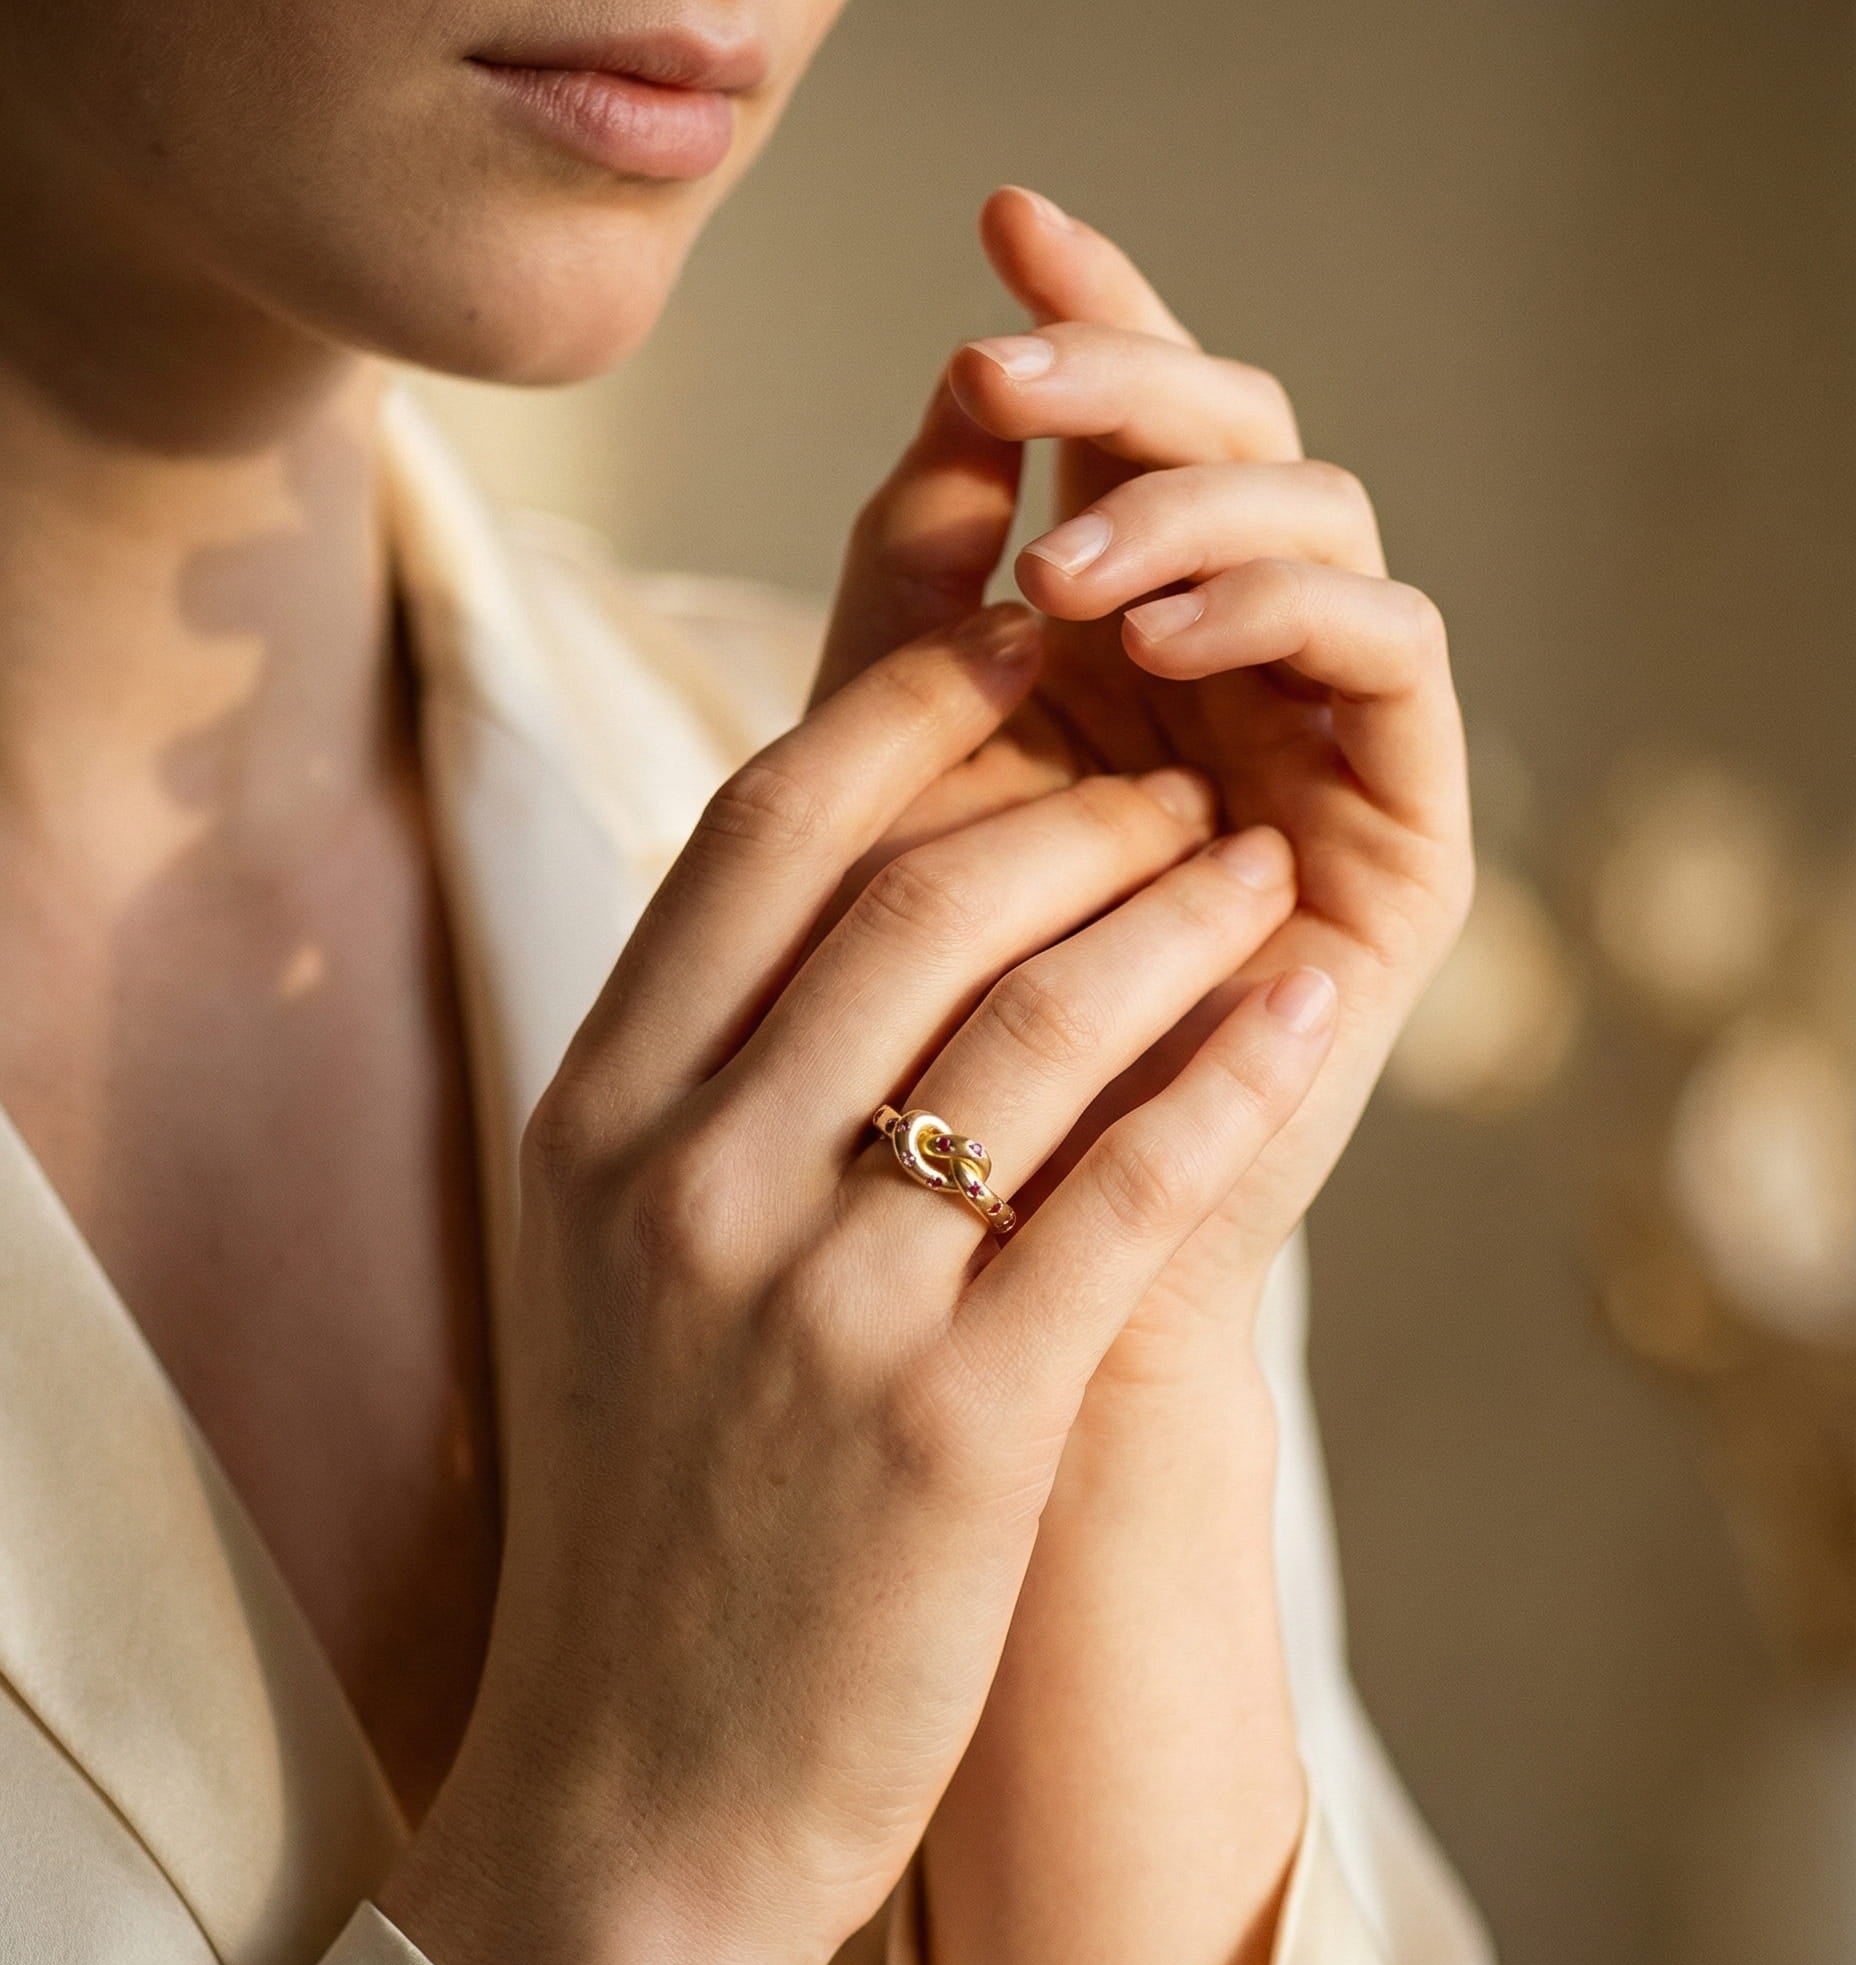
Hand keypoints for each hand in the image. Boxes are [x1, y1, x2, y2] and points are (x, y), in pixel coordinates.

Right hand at [382, 603, 1337, 1964]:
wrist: (635, 1796)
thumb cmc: (643, 1516)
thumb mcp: (605, 1266)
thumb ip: (697, 1077)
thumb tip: (838, 898)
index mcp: (595, 1120)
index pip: (761, 829)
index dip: (905, 708)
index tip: (1014, 653)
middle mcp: (692, 1180)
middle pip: (918, 888)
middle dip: (1070, 798)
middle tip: (1169, 777)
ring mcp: (823, 1300)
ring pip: (1034, 1015)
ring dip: (1169, 911)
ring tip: (1248, 867)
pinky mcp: (959, 1423)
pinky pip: (1125, 1186)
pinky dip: (1229, 1073)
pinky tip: (1303, 1010)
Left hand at [818, 187, 1470, 1342]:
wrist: (979, 1262)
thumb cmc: (902, 1034)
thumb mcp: (883, 790)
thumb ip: (907, 611)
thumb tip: (942, 409)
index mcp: (1118, 643)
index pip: (1130, 435)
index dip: (1086, 319)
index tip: (995, 226)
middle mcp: (1234, 674)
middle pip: (1239, 442)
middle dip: (1132, 382)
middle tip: (1009, 373)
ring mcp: (1320, 745)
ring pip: (1324, 522)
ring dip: (1200, 501)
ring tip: (1070, 563)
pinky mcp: (1396, 835)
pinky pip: (1393, 657)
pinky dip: (1289, 606)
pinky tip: (1158, 628)